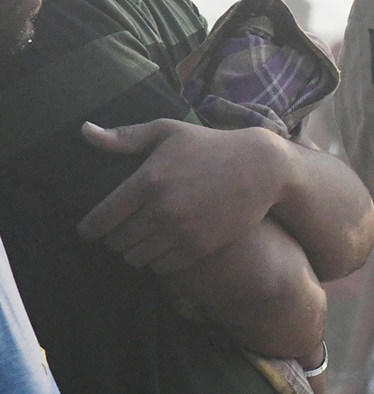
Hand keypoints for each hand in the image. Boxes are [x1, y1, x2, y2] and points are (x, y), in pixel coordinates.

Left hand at [77, 119, 285, 273]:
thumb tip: (85, 132)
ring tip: (146, 238)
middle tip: (126, 229)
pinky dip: (159, 260)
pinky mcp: (199, 247)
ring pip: (136, 258)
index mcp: (147, 180)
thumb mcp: (169, 132)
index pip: (100, 220)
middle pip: (116, 243)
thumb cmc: (212, 145)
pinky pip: (161, 267)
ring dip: (136, 251)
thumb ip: (126, 136)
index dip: (90, 228)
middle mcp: (161, 209)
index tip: (93, 228)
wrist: (262, 166)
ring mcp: (181, 231)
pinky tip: (167, 245)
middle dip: (116, 238)